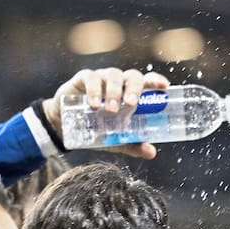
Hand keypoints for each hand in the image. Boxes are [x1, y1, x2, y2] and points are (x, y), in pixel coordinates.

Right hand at [41, 67, 169, 157]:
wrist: (65, 126)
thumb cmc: (96, 128)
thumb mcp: (116, 139)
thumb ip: (133, 144)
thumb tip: (152, 153)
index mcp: (131, 93)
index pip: (147, 82)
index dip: (156, 81)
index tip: (164, 86)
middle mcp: (120, 82)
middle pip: (132, 76)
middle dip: (134, 88)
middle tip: (131, 104)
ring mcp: (102, 78)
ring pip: (113, 75)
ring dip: (114, 91)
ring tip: (110, 110)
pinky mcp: (83, 78)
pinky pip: (91, 78)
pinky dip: (94, 90)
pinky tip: (93, 104)